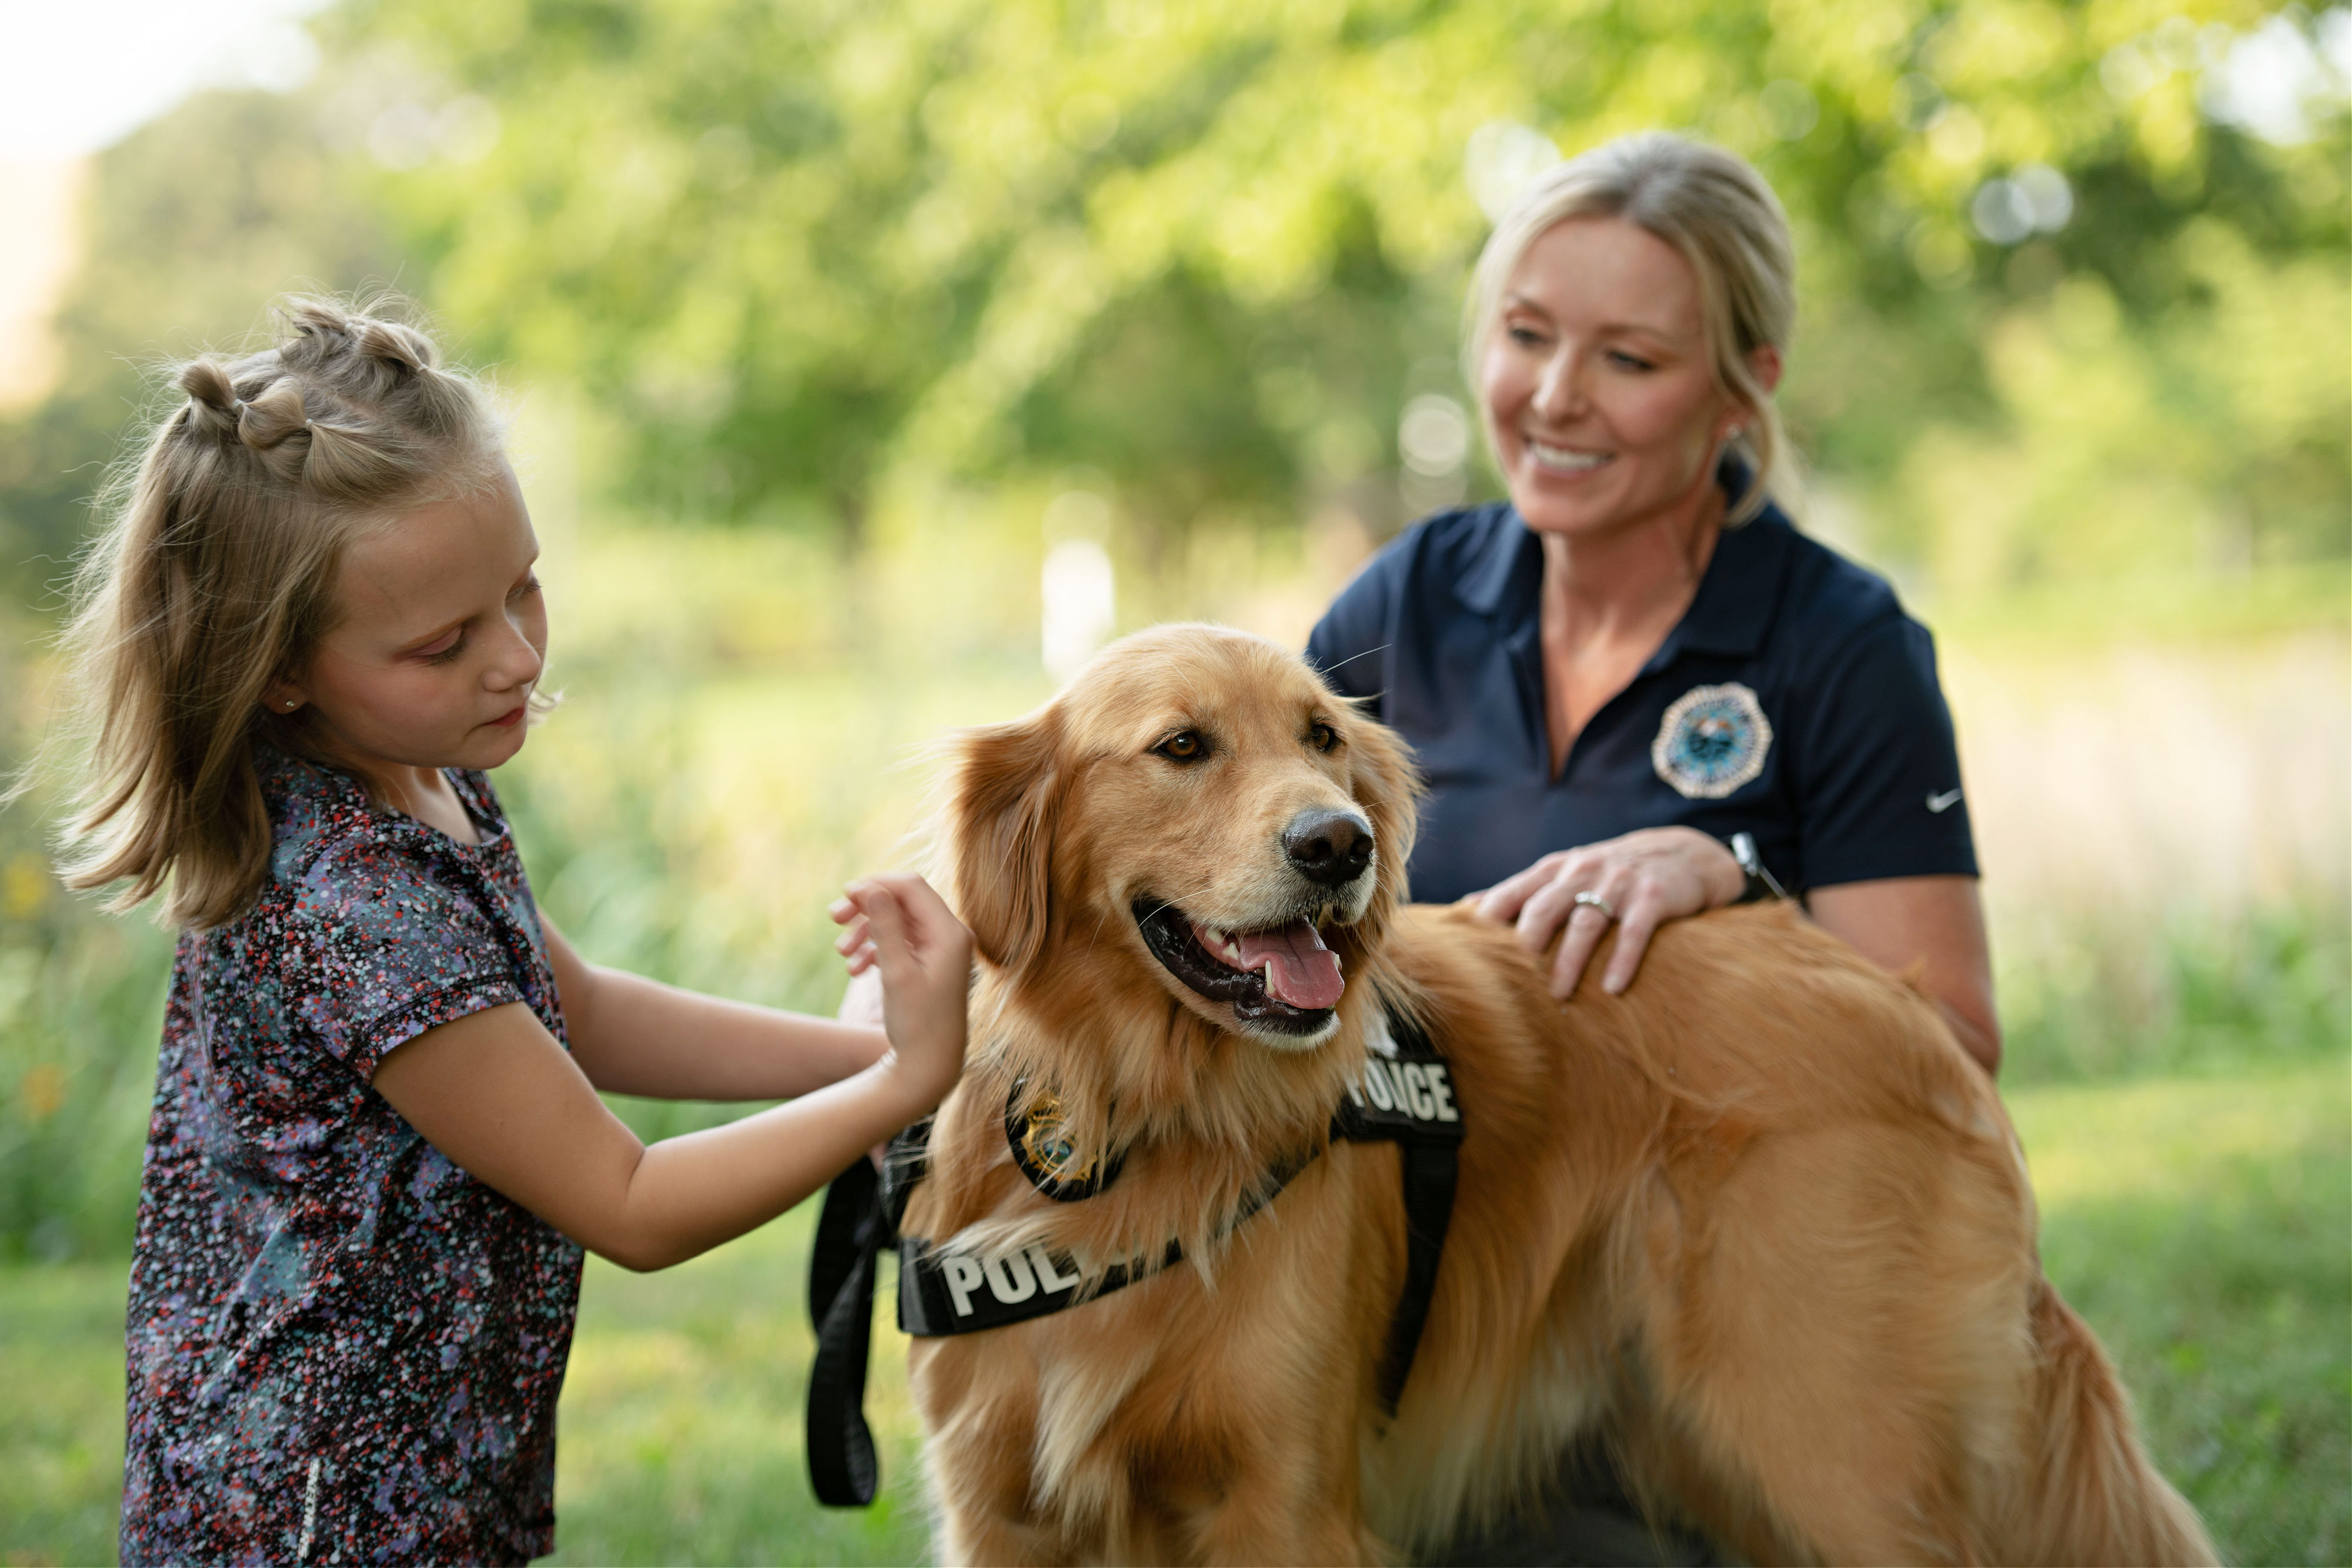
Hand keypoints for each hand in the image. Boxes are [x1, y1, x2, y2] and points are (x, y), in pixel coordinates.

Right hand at [830, 873, 972, 1113]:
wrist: (929, 1066)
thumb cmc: (916, 1023)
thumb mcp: (896, 972)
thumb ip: (885, 927)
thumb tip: (872, 888)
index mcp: (950, 933)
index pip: (911, 887)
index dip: (876, 885)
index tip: (845, 895)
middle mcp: (950, 936)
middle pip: (903, 901)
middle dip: (867, 907)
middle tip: (834, 917)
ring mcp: (940, 950)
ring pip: (897, 922)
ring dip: (867, 931)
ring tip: (841, 952)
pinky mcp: (929, 963)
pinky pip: (899, 942)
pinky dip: (875, 948)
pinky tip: (855, 968)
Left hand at [1473, 827, 1745, 998]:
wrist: (1684, 855)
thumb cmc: (1611, 873)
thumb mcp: (1565, 873)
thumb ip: (1521, 890)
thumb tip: (1467, 906)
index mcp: (1555, 870)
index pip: (1512, 893)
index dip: (1488, 922)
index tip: (1470, 956)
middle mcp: (1582, 872)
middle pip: (1544, 909)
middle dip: (1525, 946)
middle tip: (1514, 984)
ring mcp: (1618, 882)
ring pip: (1586, 923)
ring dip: (1569, 962)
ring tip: (1558, 996)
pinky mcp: (1653, 896)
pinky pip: (1635, 930)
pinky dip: (1623, 959)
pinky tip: (1613, 987)